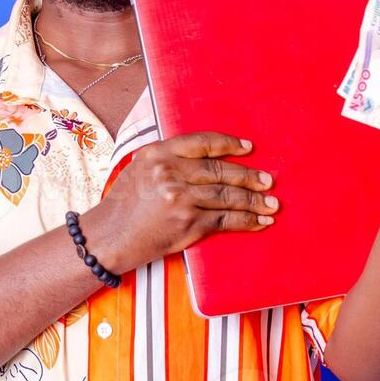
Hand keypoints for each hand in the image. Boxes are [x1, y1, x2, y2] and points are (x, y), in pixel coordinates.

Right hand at [79, 132, 278, 274]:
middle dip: (249, 176)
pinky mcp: (187, 223)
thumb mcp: (139, 169)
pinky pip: (225, 219)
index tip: (248, 148)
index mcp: (157, 153)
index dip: (229, 144)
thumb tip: (205, 158)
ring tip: (272, 204)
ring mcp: (180, 198)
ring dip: (254, 201)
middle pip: (220, 170)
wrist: (108, 238)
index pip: (202, 142)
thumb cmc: (123, 205)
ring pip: (227, 195)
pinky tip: (259, 222)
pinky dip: (246, 221)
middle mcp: (170, 172)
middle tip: (268, 181)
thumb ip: (168, 160)